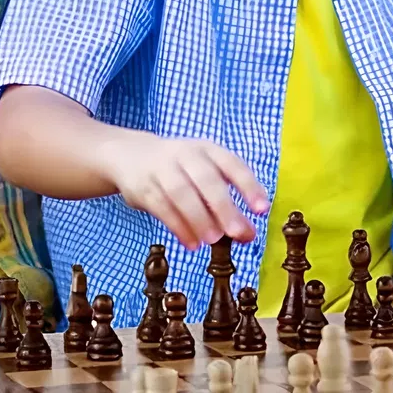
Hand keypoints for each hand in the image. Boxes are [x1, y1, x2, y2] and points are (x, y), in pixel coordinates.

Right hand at [104, 135, 269, 250]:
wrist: (130, 155)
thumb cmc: (179, 169)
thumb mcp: (202, 172)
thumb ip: (224, 200)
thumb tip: (247, 234)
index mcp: (207, 149)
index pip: (232, 165)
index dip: (249, 186)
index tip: (262, 210)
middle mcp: (186, 155)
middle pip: (207, 180)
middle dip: (224, 207)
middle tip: (238, 233)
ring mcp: (162, 169)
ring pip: (182, 193)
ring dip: (199, 218)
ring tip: (213, 240)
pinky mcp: (144, 186)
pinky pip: (162, 207)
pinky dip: (178, 227)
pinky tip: (192, 243)